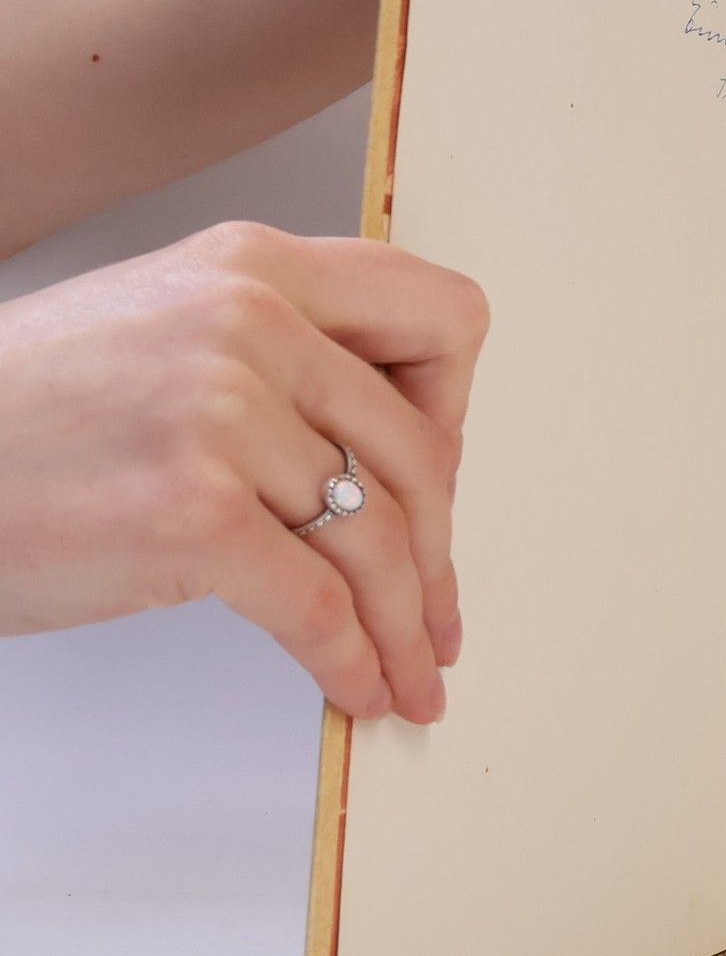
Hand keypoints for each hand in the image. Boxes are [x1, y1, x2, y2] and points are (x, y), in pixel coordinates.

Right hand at [0, 222, 488, 723]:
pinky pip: (318, 606)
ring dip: (407, 627)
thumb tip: (385, 442)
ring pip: (381, 540)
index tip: (430, 477)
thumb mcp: (163, 325)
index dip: (453, 409)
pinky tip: (356, 688)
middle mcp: (252, 322)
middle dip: (438, 553)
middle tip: (436, 613)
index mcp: (257, 266)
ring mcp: (220, 414)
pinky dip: (351, 661)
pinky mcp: (190, 513)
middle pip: (424, 453)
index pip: (442, 316)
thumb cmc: (19, 415)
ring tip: (412, 674)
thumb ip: (279, 351)